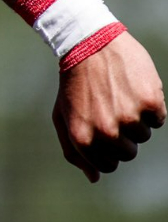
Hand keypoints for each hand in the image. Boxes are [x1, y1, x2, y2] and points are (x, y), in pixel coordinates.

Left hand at [52, 31, 165, 181]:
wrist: (88, 43)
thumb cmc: (74, 83)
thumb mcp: (63, 116)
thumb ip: (74, 151)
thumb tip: (94, 178)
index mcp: (83, 138)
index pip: (108, 166)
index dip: (107, 150)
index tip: (101, 131)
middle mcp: (106, 131)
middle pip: (128, 153)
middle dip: (121, 135)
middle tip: (107, 109)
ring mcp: (129, 118)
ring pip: (143, 136)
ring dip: (135, 119)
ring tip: (117, 95)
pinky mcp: (149, 103)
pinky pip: (158, 119)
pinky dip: (149, 106)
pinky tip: (131, 88)